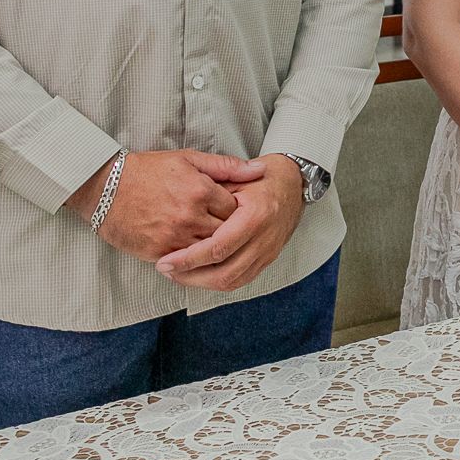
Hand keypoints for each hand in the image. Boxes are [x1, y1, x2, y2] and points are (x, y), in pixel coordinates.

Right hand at [66, 149, 265, 264]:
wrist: (105, 188)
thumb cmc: (148, 171)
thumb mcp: (188, 160)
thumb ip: (226, 166)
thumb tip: (260, 170)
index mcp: (200, 191)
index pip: (236, 208)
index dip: (237, 208)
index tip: (231, 207)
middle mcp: (190, 216)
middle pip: (226, 231)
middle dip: (229, 229)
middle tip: (226, 224)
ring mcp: (174, 237)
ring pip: (210, 250)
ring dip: (213, 245)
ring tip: (208, 235)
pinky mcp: (159, 252)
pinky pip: (188, 262)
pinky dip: (194, 257)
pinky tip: (194, 248)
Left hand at [153, 155, 305, 290]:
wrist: (294, 182)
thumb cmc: (262, 176)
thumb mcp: (235, 177)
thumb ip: (210, 197)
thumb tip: (180, 217)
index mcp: (256, 216)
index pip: (218, 248)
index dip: (189, 259)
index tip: (165, 261)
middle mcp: (265, 238)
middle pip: (224, 273)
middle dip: (190, 277)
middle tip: (166, 270)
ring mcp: (269, 251)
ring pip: (232, 281)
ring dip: (202, 283)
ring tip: (178, 274)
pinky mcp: (269, 258)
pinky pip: (241, 280)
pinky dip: (217, 281)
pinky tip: (199, 275)